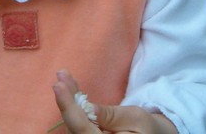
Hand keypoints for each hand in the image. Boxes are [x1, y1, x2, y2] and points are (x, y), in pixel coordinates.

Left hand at [52, 70, 176, 133]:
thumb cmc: (148, 128)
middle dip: (67, 100)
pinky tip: (69, 88)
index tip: (58, 85)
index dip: (69, 108)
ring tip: (65, 78)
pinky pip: (77, 123)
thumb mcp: (136, 118)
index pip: (82, 129)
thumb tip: (88, 108)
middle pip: (74, 126)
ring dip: (68, 100)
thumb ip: (111, 116)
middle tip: (61, 76)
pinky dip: (73, 105)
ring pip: (73, 124)